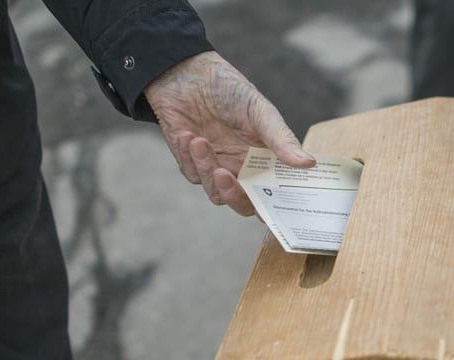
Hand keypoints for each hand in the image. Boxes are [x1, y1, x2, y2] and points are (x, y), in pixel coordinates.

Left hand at [144, 51, 315, 215]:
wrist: (186, 74)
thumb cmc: (229, 89)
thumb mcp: (260, 111)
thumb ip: (280, 139)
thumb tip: (308, 163)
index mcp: (265, 159)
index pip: (273, 195)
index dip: (274, 209)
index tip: (271, 213)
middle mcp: (242, 168)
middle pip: (242, 203)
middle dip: (233, 195)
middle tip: (224, 175)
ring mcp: (216, 167)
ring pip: (214, 192)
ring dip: (205, 168)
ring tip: (198, 140)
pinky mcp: (191, 163)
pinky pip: (191, 174)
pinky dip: (188, 156)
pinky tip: (186, 134)